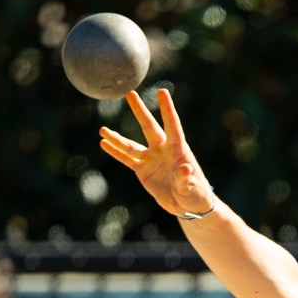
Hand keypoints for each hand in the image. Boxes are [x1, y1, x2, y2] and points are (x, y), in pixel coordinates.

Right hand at [98, 88, 215, 218]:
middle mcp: (163, 150)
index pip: (173, 125)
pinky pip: (127, 160)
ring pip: (131, 145)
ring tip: (102, 130)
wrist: (187, 205)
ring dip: (117, 138)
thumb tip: (186, 168)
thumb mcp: (192, 188)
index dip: (167, 109)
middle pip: (149, 127)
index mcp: (179, 149)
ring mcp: (151, 158)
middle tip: (130, 93)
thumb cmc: (195, 195)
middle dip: (140, 110)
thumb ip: (187, 179)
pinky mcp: (143, 170)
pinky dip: (115, 153)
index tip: (162, 91)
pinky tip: (104, 143)